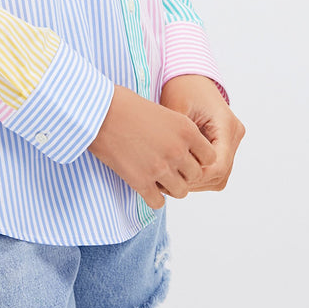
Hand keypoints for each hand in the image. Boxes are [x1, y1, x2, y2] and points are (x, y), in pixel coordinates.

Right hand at [87, 84, 216, 209]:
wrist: (97, 112)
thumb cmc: (125, 105)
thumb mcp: (162, 111)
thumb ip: (179, 132)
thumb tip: (185, 150)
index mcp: (186, 130)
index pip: (210, 157)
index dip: (198, 158)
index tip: (185, 156)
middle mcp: (178, 150)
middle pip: (195, 176)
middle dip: (183, 173)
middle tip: (168, 166)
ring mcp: (160, 168)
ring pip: (180, 192)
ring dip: (170, 186)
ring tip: (157, 176)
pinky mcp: (141, 181)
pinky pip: (158, 202)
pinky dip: (153, 197)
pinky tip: (144, 185)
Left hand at [158, 74, 244, 192]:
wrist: (190, 76)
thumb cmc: (182, 88)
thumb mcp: (177, 109)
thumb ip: (178, 138)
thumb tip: (170, 167)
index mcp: (226, 125)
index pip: (218, 165)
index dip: (196, 176)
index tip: (172, 175)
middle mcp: (234, 134)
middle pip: (220, 174)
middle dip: (195, 181)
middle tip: (168, 182)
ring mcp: (232, 140)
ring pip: (220, 176)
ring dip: (198, 181)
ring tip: (172, 178)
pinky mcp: (224, 144)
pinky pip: (216, 169)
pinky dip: (200, 174)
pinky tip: (179, 171)